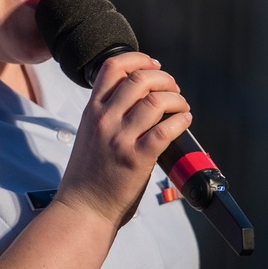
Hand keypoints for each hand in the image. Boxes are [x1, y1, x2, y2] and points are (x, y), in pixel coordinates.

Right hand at [53, 51, 190, 228]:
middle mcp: (105, 120)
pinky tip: (184, 121)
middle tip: (173, 88)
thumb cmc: (88, 176)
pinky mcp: (136, 159)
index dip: (138, 59)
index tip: (154, 64)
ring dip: (176, 99)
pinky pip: (165, 130)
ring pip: (156, 101)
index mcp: (92, 111)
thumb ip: (107, 115)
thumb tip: (139, 100)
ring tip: (181, 106)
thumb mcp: (89, 135)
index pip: (112, 67)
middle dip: (163, 78)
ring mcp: (120, 139)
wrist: (82, 209)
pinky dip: (181, 120)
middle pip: (139, 79)